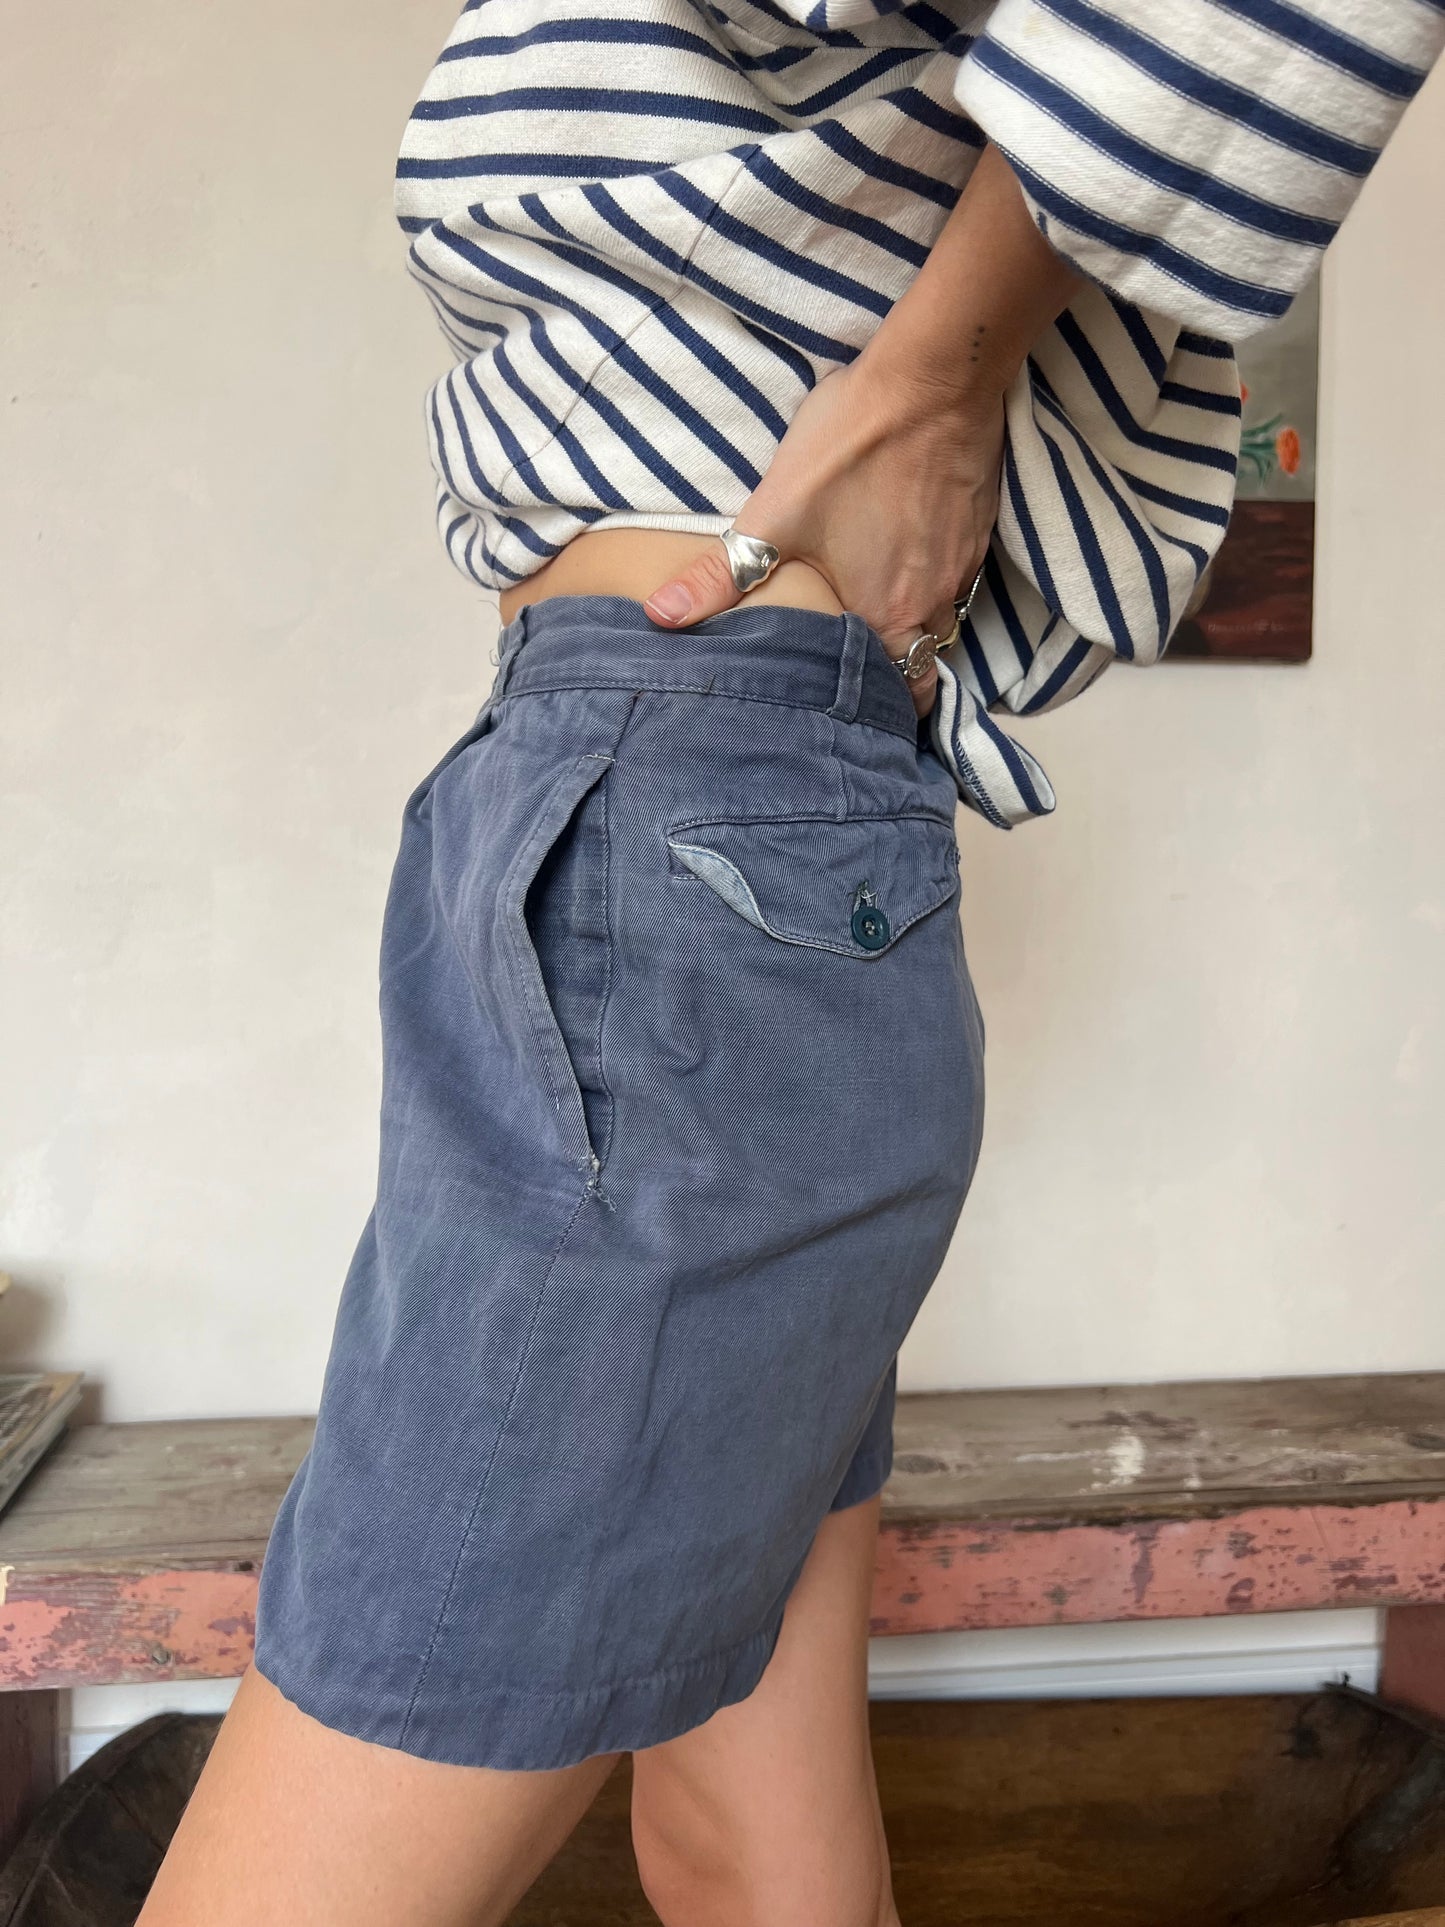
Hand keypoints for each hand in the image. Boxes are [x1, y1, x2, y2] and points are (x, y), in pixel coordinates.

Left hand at [643, 353, 1005, 717]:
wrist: (936, 377)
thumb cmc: (854, 444)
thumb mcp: (773, 513)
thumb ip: (719, 577)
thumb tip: (659, 619)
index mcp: (888, 615)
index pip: (902, 696)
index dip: (881, 714)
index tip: (856, 721)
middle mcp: (933, 604)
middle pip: (922, 666)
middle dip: (896, 681)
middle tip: (860, 685)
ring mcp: (962, 567)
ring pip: (941, 624)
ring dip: (913, 632)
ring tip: (873, 629)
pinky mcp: (976, 530)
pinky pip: (955, 582)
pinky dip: (928, 587)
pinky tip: (899, 566)